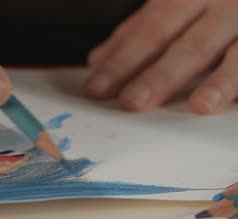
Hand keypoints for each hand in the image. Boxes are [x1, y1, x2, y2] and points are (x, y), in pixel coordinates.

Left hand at [86, 0, 237, 114]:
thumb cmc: (214, 0)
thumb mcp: (177, 3)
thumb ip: (140, 30)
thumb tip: (99, 60)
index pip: (149, 29)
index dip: (122, 58)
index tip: (96, 87)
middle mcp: (221, 2)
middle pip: (187, 41)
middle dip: (159, 74)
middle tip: (132, 102)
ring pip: (236, 52)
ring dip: (220, 80)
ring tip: (201, 105)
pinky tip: (235, 102)